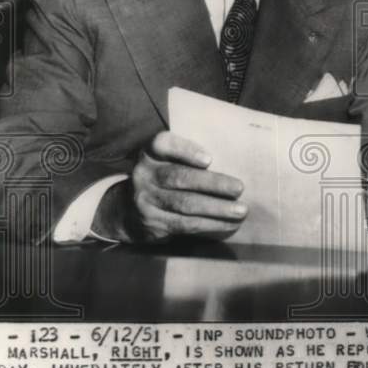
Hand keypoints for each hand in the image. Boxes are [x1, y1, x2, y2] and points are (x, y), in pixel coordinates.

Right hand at [93, 131, 245, 242]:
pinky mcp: (151, 223)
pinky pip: (185, 224)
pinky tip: (229, 223)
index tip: (209, 159)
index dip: (186, 150)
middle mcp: (143, 174)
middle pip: (179, 177)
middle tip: (239, 188)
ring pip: (185, 204)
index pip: (162, 144)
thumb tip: (233, 160)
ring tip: (240, 210)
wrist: (127, 210)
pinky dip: (210, 224)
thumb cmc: (162, 178)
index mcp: (150, 153)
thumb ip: (188, 156)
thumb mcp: (167, 160)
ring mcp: (145, 200)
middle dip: (213, 183)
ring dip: (217, 208)